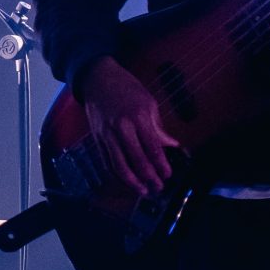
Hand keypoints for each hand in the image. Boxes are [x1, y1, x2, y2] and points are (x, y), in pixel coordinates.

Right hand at [78, 57, 182, 198]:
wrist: (97, 79)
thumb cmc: (126, 88)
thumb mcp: (149, 102)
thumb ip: (158, 127)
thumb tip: (171, 145)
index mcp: (138, 116)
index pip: (152, 147)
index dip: (161, 164)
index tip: (168, 175)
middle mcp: (121, 128)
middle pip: (136, 159)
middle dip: (149, 177)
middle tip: (158, 188)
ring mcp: (107, 135)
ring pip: (119, 165)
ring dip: (132, 182)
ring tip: (143, 191)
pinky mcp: (97, 139)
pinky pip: (107, 162)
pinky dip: (116, 175)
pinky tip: (126, 182)